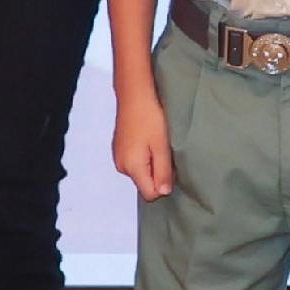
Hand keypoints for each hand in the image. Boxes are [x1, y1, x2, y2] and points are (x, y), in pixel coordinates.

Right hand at [114, 86, 171, 200]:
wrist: (134, 95)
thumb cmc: (149, 117)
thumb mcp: (161, 145)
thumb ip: (162, 171)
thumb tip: (164, 193)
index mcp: (132, 167)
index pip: (149, 194)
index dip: (163, 185)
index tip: (170, 166)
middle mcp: (122, 166)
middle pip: (145, 183)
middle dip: (158, 173)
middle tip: (164, 151)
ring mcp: (119, 157)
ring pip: (141, 172)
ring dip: (152, 163)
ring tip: (156, 143)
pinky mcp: (120, 149)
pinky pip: (135, 161)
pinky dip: (145, 155)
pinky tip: (149, 139)